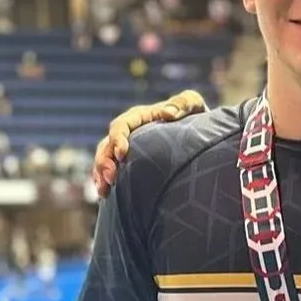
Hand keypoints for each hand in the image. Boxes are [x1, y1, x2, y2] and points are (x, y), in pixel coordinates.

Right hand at [91, 89, 208, 196]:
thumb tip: (168, 113)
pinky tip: (105, 196)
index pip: (121, 125)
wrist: (200, 134)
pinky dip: (105, 182)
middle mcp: (129, 132)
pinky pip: (111, 171)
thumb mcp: (192, 104)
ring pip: (104, 159)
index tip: (121, 154)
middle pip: (107, 145)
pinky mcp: (130, 163)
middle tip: (111, 179)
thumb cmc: (196, 116)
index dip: (117, 139)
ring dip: (100, 175)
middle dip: (104, 162)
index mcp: (140, 117)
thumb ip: (183, 104)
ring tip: (103, 192)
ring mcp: (127, 148)